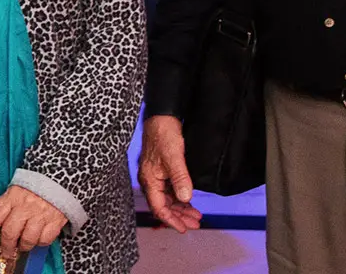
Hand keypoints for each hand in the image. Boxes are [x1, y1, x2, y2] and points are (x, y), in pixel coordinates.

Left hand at [0, 185, 65, 256]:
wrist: (57, 179)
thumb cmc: (32, 189)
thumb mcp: (14, 193)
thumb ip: (5, 209)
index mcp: (11, 197)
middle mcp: (24, 206)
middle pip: (9, 233)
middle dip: (6, 247)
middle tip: (6, 253)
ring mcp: (40, 214)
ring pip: (27, 240)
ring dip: (23, 247)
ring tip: (23, 246)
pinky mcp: (54, 221)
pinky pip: (44, 240)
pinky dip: (39, 243)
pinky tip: (37, 238)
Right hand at [139, 115, 202, 232]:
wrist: (161, 116)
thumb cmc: (163, 134)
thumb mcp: (174, 157)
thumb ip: (180, 178)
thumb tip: (185, 198)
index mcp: (149, 179)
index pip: (159, 208)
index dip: (171, 220)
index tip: (184, 228)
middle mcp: (151, 180)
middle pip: (163, 206)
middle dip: (179, 216)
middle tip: (195, 224)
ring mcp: (156, 175)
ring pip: (167, 199)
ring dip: (181, 208)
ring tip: (196, 215)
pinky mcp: (161, 170)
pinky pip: (170, 190)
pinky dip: (180, 197)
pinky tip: (189, 200)